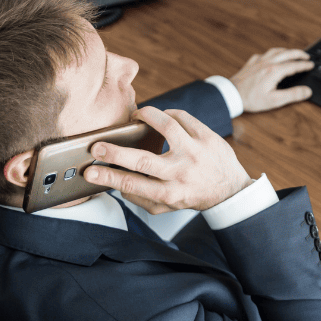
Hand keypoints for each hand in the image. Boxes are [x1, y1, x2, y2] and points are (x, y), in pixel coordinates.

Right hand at [84, 106, 252, 213]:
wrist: (230, 189)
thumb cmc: (192, 195)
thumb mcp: (167, 206)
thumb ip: (141, 198)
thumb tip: (116, 184)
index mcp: (169, 193)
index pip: (133, 185)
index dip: (108, 178)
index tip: (90, 171)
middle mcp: (181, 173)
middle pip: (143, 161)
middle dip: (116, 153)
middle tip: (97, 146)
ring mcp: (195, 153)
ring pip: (166, 126)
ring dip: (146, 116)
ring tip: (137, 116)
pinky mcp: (207, 136)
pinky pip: (182, 117)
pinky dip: (167, 114)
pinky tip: (161, 118)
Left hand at [230, 47, 313, 111]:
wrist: (231, 94)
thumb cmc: (251, 99)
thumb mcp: (275, 100)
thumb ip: (292, 95)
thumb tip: (307, 91)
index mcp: (274, 71)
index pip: (294, 65)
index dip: (304, 65)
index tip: (311, 65)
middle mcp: (267, 62)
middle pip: (287, 53)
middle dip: (299, 54)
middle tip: (306, 56)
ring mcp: (258, 61)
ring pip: (276, 51)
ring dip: (287, 50)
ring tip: (293, 53)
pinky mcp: (251, 62)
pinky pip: (265, 53)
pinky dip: (273, 52)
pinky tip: (272, 56)